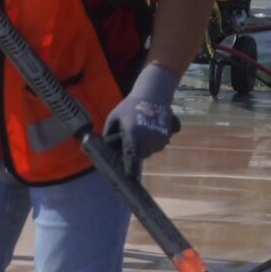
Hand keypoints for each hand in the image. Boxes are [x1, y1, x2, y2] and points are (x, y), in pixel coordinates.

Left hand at [103, 64, 180, 178]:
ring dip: (142, 145)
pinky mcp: (167, 138)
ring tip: (140, 127)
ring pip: (147, 152)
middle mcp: (148, 140)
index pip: (131, 156)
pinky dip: (151, 141)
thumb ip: (108, 135)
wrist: (154, 94)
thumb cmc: (130, 106)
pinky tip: (149, 127)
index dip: (130, 168)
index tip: (130, 177)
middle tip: (130, 134)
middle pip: (138, 155)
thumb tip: (103, 151)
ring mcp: (159, 140)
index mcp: (133, 134)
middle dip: (132, 150)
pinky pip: (155, 146)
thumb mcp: (114, 118)